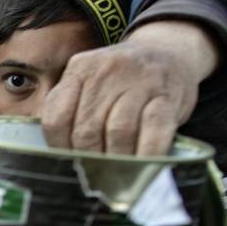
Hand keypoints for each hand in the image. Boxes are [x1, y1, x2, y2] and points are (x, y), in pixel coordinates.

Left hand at [39, 21, 219, 155]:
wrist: (170, 51)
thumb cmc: (122, 80)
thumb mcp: (90, 82)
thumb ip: (72, 109)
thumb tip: (61, 157)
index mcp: (80, 69)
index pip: (56, 118)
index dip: (60, 148)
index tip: (70, 161)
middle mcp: (107, 71)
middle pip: (86, 131)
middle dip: (90, 160)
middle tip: (95, 175)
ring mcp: (140, 81)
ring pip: (118, 133)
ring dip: (117, 161)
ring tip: (117, 173)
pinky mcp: (167, 97)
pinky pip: (153, 134)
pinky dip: (145, 156)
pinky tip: (142, 166)